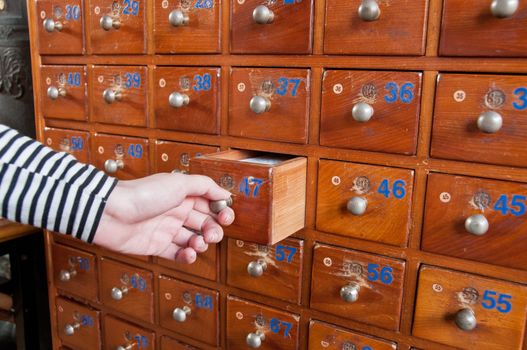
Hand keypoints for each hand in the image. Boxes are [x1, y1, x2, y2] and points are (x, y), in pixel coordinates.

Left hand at [93, 173, 233, 262]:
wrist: (112, 213)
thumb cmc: (144, 194)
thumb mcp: (179, 183)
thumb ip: (205, 186)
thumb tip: (225, 193)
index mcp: (183, 195)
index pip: (210, 204)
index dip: (221, 212)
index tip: (226, 217)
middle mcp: (177, 212)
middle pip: (205, 223)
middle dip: (213, 230)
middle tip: (212, 234)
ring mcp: (167, 230)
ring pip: (194, 239)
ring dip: (202, 243)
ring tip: (197, 243)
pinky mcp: (158, 246)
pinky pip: (178, 254)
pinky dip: (188, 256)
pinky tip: (189, 253)